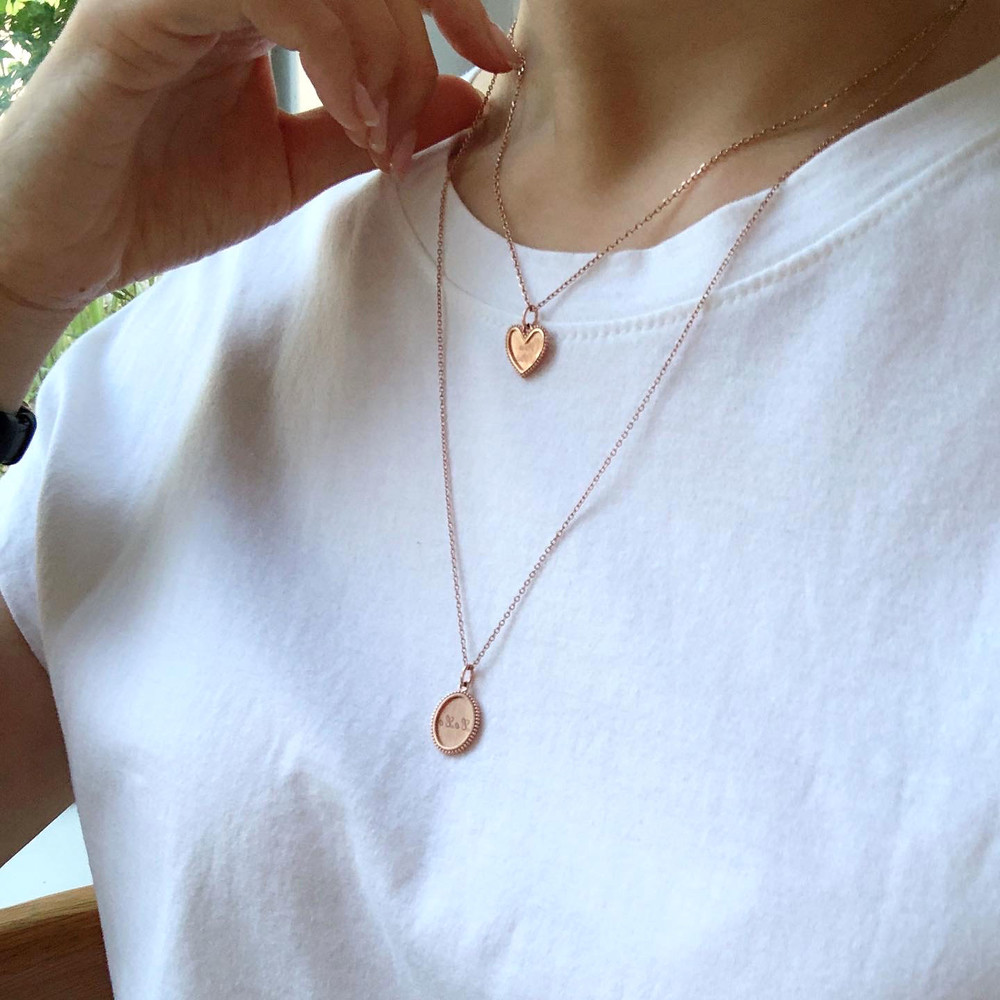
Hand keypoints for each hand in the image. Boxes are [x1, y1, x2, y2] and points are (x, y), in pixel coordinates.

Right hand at [0, 0, 518, 318]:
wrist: (68, 244)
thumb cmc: (163, 200)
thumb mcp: (291, 168)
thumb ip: (369, 128)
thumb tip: (468, 100)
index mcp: (256, 4)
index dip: (444, 3)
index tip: (495, 59)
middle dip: (424, 22)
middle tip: (438, 107)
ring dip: (380, 46)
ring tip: (383, 132)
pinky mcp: (142, 10)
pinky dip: (333, 50)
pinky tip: (351, 118)